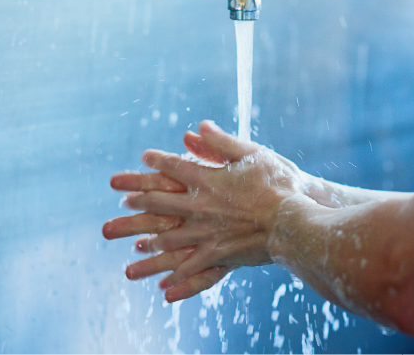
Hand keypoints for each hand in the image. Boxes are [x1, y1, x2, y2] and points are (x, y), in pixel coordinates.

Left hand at [103, 120, 312, 300]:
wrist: (292, 222)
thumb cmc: (278, 184)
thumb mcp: (252, 154)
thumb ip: (221, 142)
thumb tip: (198, 127)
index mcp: (206, 179)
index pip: (172, 167)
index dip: (156, 161)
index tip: (143, 159)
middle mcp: (199, 206)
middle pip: (158, 202)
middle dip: (137, 201)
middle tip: (121, 203)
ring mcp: (205, 233)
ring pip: (166, 238)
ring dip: (146, 241)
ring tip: (133, 244)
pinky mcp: (217, 254)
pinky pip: (190, 266)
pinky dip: (175, 276)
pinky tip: (162, 285)